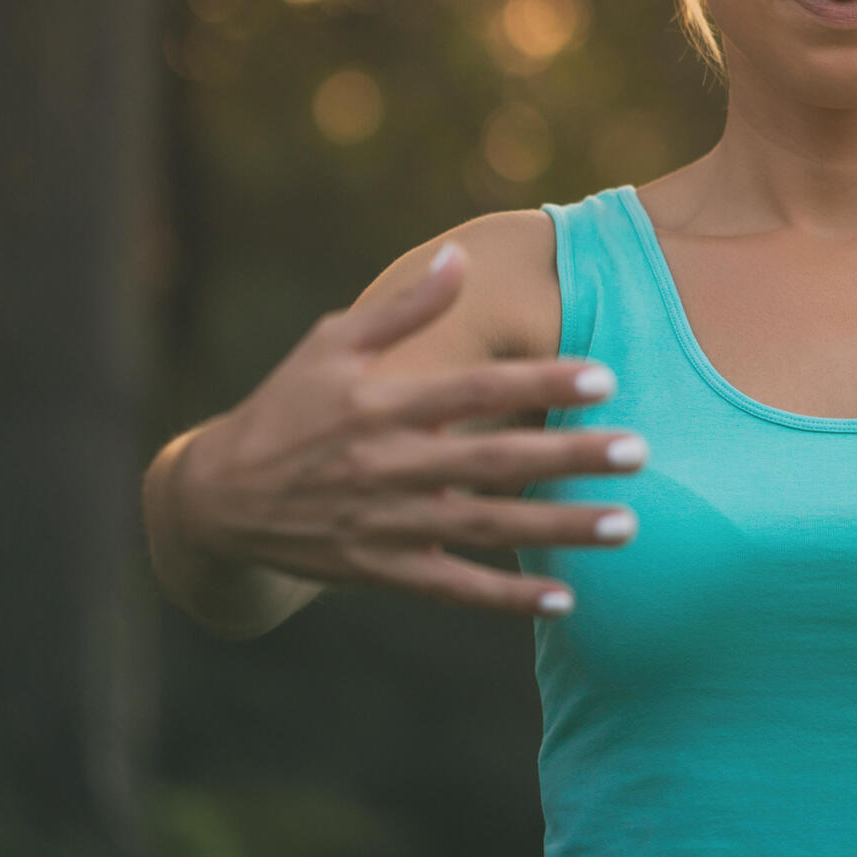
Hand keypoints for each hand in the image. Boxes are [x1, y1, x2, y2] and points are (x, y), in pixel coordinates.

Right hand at [169, 243, 646, 618]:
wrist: (215, 500)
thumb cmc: (286, 407)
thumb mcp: (330, 345)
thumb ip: (402, 307)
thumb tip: (460, 257)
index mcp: (379, 405)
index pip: (473, 390)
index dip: (538, 381)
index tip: (603, 375)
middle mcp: (386, 466)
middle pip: (493, 461)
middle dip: (569, 457)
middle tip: (640, 451)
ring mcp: (384, 524)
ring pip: (485, 529)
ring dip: (558, 529)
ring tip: (626, 525)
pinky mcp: (380, 571)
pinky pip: (453, 589)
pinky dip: (507, 599)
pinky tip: (566, 599)